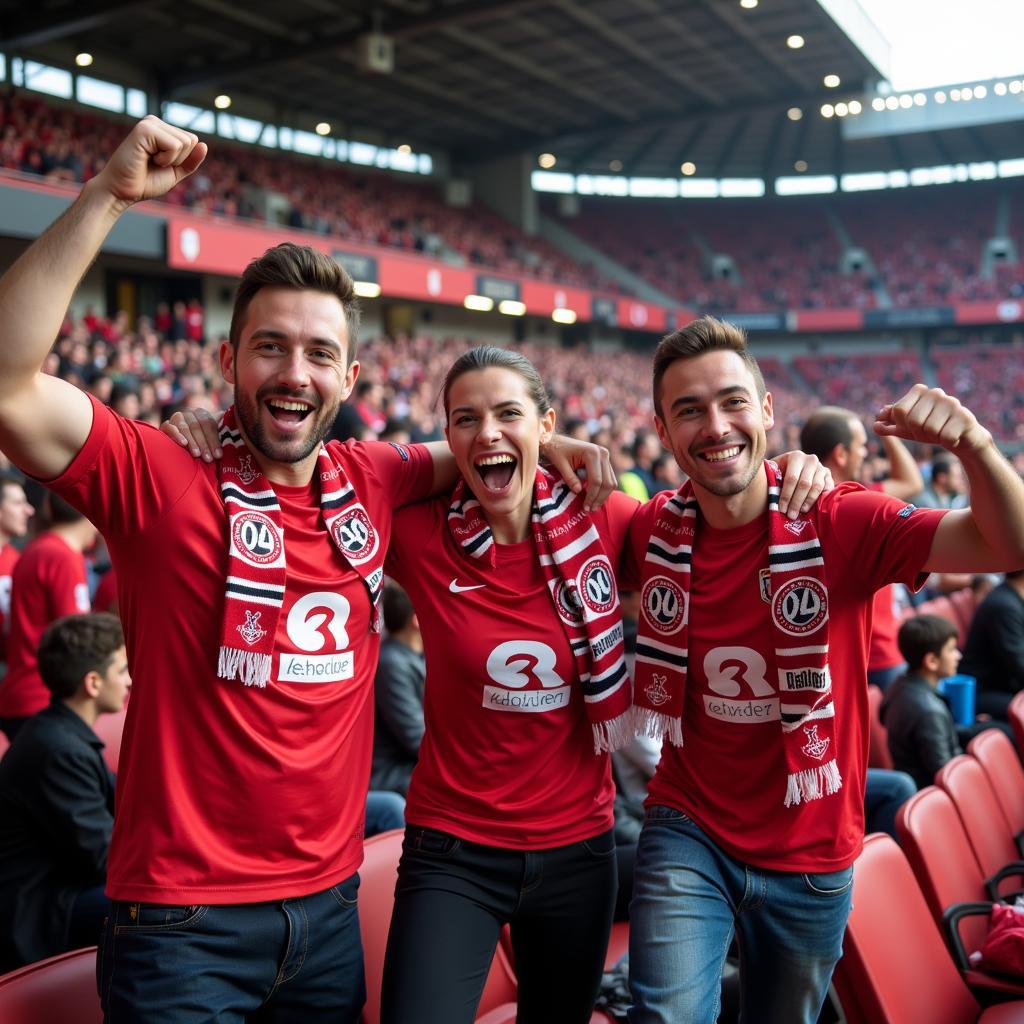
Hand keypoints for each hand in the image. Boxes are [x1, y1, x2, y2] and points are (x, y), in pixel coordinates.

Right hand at [91, 116, 206, 207]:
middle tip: (155, 164)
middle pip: (191, 140)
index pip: (193, 141)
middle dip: (179, 160)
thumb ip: (191, 160)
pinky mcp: (144, 129)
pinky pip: (175, 146)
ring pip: (185, 142)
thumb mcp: (175, 172)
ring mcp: (149, 124)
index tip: (161, 165)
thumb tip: (204, 145)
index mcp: (162, 130)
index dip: (182, 160)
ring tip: (150, 161)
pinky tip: (147, 159)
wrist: (123, 191)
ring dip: (171, 160)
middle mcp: (155, 122)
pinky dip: (166, 159)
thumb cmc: (146, 182)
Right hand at [161, 408, 221, 460]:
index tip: (219, 455)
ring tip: (197, 455)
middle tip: (209, 459)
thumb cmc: (206, 442)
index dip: (214, 440)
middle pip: (198, 427)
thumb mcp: (217, 435)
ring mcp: (177, 417)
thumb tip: (241, 426)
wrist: (186, 441)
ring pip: (185, 428)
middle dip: (204, 444)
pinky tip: (183, 443)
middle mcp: (190, 413)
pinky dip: (176, 434)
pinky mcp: (166, 424)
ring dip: (192, 442)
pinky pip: (169, 427)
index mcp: (204, 414)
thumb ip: (225, 431)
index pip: (209, 424)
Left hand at [541, 434, 615, 511]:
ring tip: (592, 507)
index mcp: (592, 453)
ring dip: (603, 496)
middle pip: (607, 482)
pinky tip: (594, 499)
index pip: (596, 480)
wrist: (557, 441)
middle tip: (590, 510)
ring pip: (611, 482)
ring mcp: (606, 456)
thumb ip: (570, 478)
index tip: (585, 507)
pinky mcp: (604, 461)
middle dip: (599, 498)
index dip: (591, 496)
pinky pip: (608, 479)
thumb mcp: (560, 465)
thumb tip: (578, 492)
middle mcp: (603, 453)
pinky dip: (603, 490)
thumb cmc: (557, 451)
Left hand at [774, 451, 833, 518]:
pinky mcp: (829, 475)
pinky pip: (828, 488)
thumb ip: (771, 477)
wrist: (796, 466)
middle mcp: (811, 460)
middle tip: (791, 515)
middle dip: (796, 502)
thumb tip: (764, 489)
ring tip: (801, 512)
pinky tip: (814, 508)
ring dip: (809, 502)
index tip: (781, 509)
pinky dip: (822, 499)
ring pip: (817, 487)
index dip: (786, 496)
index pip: (791, 478)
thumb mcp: (774, 470)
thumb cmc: (780, 471)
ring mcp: (822, 467)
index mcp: (795, 457)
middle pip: (805, 484)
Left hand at [874, 385, 991, 454]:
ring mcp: (952, 402)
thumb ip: (888, 425)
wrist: (960, 438)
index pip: (899, 411)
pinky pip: (946, 437)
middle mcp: (936, 392)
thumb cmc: (929, 430)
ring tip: (941, 432)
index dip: (903, 425)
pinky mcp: (965, 416)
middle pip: (913, 420)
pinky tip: (954, 436)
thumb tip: (875, 424)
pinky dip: (947, 442)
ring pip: (930, 429)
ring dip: (934, 438)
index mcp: (919, 391)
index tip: (913, 425)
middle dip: (918, 433)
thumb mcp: (906, 428)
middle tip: (929, 431)